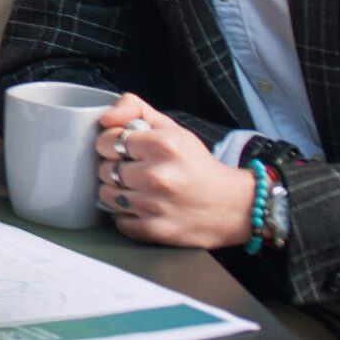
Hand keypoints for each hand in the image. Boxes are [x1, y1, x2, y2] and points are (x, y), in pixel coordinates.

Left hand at [94, 93, 256, 247]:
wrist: (235, 206)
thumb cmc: (196, 165)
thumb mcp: (172, 128)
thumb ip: (134, 109)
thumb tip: (105, 117)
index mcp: (162, 145)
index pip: (106, 140)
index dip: (111, 145)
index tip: (123, 150)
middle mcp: (157, 175)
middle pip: (104, 169)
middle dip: (115, 169)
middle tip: (136, 172)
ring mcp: (155, 205)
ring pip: (106, 196)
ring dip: (118, 193)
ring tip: (139, 190)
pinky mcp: (156, 230)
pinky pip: (119, 221)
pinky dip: (128, 217)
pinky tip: (145, 209)